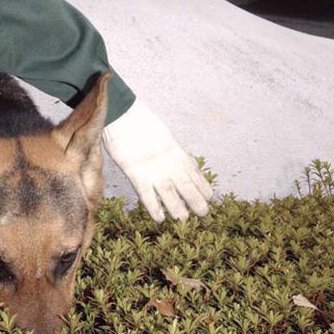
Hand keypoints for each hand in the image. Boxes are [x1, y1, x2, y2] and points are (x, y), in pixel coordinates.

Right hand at [102, 101, 212, 221]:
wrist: (123, 115)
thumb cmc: (140, 121)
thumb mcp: (163, 133)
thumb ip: (170, 149)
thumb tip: (181, 159)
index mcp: (175, 150)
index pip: (193, 171)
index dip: (202, 184)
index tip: (210, 196)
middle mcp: (167, 162)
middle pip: (186, 185)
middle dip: (195, 199)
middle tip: (203, 213)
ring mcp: (153, 169)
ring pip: (170, 194)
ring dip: (177, 207)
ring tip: (183, 218)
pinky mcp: (136, 173)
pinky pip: (147, 195)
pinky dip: (154, 208)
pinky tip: (159, 218)